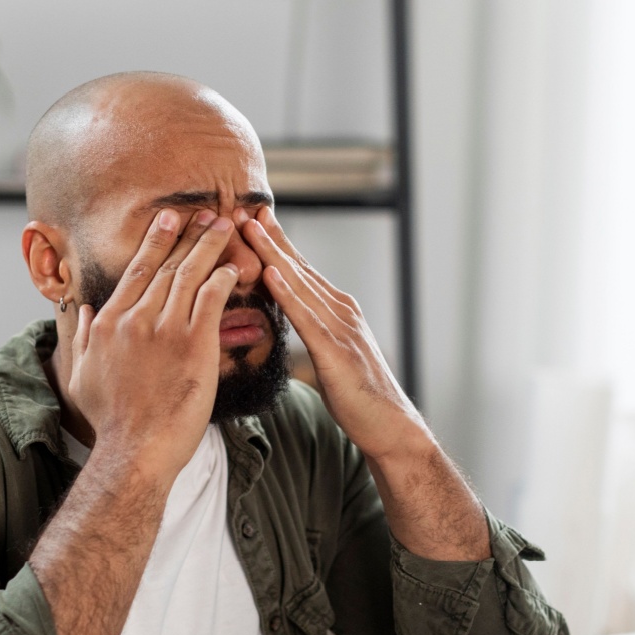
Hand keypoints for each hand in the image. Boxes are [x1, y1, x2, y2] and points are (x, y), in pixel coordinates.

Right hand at [68, 208, 239, 482]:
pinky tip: (234, 268)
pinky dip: (223, 279)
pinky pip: (212, 300)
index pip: (136, 272)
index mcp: (109, 322)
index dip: (155, 243)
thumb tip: (81, 312)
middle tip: (204, 213)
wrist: (136, 449)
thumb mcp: (80, 377)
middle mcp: (137, 318)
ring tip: (225, 227)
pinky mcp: (196, 345)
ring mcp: (167, 329)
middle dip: (188, 236)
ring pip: (191, 276)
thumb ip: (79, 339)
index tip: (167, 221)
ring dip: (209, 247)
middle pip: (167, 266)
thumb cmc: (109, 421)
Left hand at [239, 207, 427, 461]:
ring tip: (251, 229)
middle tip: (245, 209)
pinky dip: (287, 292)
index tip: (257, 219)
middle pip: (299, 268)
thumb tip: (295, 322)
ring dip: (273, 254)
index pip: (302, 271)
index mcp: (337, 311)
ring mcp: (341, 327)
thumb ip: (315, 333)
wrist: (388, 425)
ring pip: (300, 284)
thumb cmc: (359, 397)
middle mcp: (341, 310)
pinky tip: (270, 274)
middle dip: (271, 238)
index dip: (279, 244)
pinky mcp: (336, 350)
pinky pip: (306, 317)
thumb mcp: (331, 356)